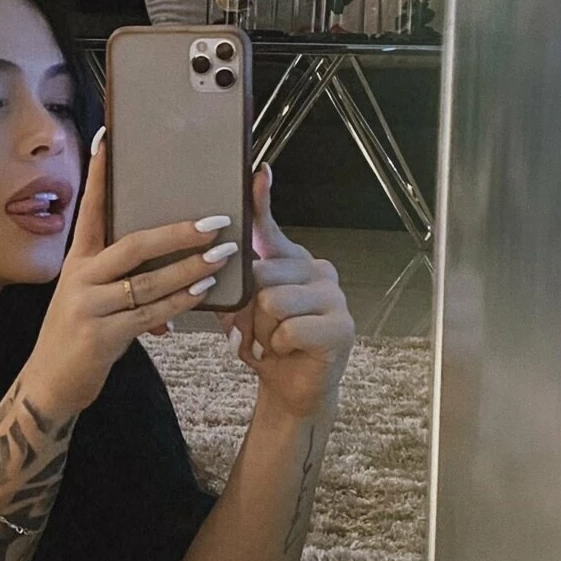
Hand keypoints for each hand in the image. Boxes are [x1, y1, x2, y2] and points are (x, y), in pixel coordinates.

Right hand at [25, 128, 233, 419]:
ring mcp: (89, 306)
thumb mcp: (89, 296)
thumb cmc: (76, 334)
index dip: (99, 173)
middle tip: (216, 221)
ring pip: (148, 280)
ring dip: (190, 267)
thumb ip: (122, 276)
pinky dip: (179, 301)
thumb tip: (170, 266)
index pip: (91, 208)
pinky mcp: (102, 336)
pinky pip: (149, 314)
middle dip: (178, 232)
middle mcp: (80, 277)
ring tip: (222, 255)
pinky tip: (202, 291)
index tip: (107, 138)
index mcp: (77, 260)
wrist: (49, 383)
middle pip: (133, 244)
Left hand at [218, 165, 355, 418]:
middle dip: (246, 310)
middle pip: (261, 274)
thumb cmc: (266, 344)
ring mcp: (334, 296)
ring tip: (270, 341)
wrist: (291, 388)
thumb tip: (218, 256)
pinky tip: (287, 351)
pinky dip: (278, 346)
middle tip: (253, 331)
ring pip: (273, 301)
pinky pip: (290, 328)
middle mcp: (317, 270)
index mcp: (291, 261)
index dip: (262, 200)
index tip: (258, 172)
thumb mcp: (243, 310)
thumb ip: (236, 283)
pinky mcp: (342, 326)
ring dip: (261, 331)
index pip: (271, 228)